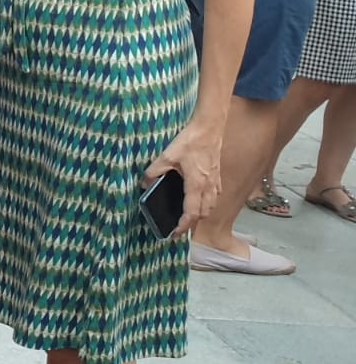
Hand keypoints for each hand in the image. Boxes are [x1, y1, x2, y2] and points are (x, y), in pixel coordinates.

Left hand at [144, 118, 220, 237]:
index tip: (175, 234)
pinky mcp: (217, 176)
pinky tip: (197, 201)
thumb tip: (145, 183)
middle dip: (192, 224)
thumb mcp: (167, 156)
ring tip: (188, 218)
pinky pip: (214, 197)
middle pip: (203, 213)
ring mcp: (215, 182)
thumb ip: (154, 171)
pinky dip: (206, 204)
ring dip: (200, 215)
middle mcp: (209, 187)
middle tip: (179, 228)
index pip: (192, 213)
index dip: (184, 226)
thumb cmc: (190, 142)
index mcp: (196, 184)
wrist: (209, 129)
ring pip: (211, 206)